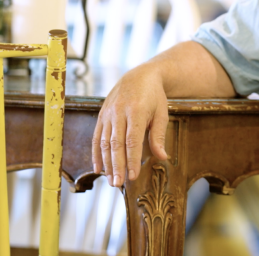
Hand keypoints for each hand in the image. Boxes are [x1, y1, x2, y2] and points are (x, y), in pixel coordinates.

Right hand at [92, 66, 169, 186]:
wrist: (140, 75)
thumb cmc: (154, 96)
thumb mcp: (161, 113)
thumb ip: (158, 136)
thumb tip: (162, 157)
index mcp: (136, 110)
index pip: (132, 140)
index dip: (132, 160)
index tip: (133, 176)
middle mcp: (118, 112)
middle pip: (115, 144)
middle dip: (117, 165)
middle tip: (119, 184)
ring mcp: (108, 113)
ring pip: (104, 142)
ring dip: (107, 163)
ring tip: (111, 180)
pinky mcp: (102, 115)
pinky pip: (97, 137)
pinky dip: (96, 153)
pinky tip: (98, 168)